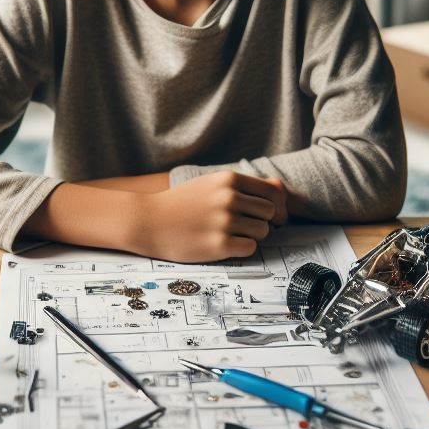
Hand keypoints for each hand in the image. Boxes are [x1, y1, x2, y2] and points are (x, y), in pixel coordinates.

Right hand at [134, 171, 286, 261]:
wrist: (148, 221)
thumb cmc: (183, 203)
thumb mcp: (212, 184)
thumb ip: (246, 186)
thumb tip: (281, 188)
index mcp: (229, 180)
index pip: (273, 193)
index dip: (274, 206)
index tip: (266, 215)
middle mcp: (229, 198)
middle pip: (271, 213)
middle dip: (263, 222)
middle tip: (244, 227)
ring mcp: (224, 221)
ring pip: (263, 231)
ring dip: (251, 236)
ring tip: (230, 235)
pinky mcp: (219, 245)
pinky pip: (250, 248)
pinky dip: (241, 249)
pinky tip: (224, 244)